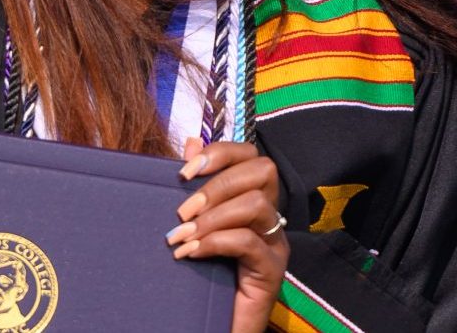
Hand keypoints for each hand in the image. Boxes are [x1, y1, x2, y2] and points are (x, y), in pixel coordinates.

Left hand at [167, 139, 289, 332]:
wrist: (216, 325)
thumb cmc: (205, 274)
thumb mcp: (196, 225)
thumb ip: (195, 187)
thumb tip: (189, 142)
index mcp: (254, 200)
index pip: (251, 155)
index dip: (220, 152)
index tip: (184, 171)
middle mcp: (271, 217)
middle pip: (263, 171)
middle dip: (216, 185)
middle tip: (181, 211)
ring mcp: (275, 243)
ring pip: (257, 204)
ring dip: (213, 216)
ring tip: (181, 236)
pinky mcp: (272, 271)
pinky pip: (249, 242)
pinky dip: (215, 242)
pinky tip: (190, 253)